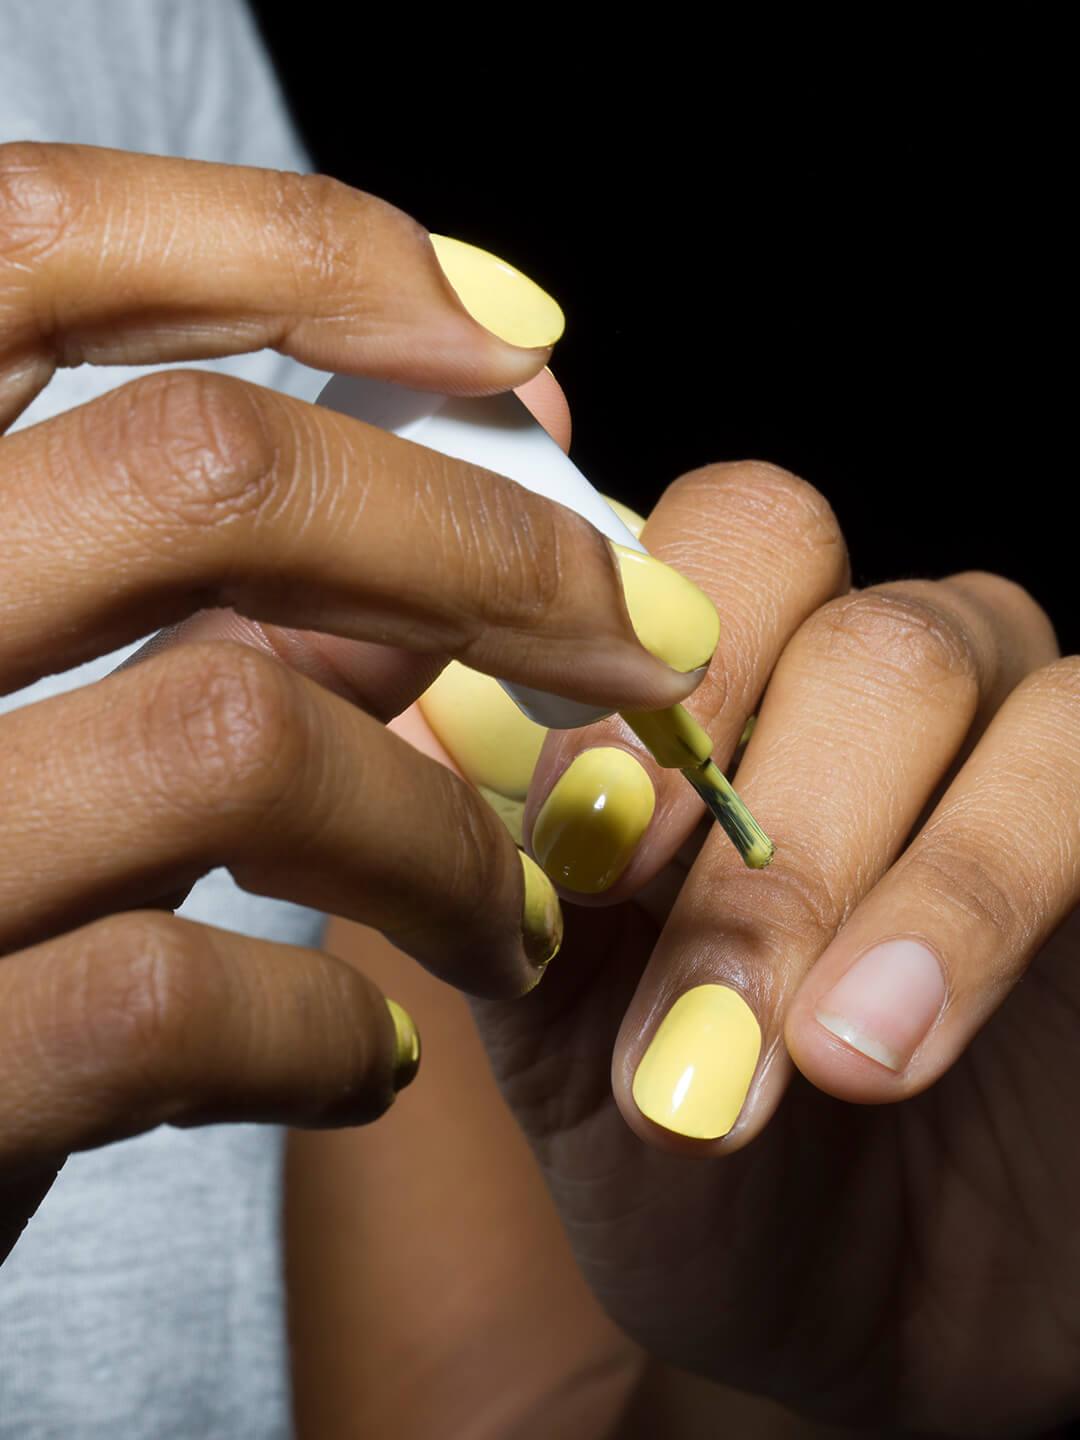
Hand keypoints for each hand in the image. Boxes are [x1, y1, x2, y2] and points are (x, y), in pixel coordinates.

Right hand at [0, 142, 722, 1263]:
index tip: (517, 337)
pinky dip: (324, 1037)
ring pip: (242, 734)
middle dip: (488, 549)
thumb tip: (457, 521)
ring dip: (445, 836)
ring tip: (514, 917)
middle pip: (204, 472)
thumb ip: (201, 598)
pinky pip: (175, 1001)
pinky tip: (367, 1066)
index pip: (42, 246)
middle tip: (648, 639)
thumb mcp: (18, 700)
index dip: (300, 249)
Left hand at [437, 462, 1078, 1434]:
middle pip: (777, 548)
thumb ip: (494, 868)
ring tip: (785, 1060)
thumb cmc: (692, 1164)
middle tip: (660, 957)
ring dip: (825, 859)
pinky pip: (1079, 751)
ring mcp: (993, 714)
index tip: (570, 848)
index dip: (597, 665)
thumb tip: (404, 714)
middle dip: (700, 762)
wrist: (864, 1316)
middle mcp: (838, 660)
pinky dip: (970, 894)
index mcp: (692, 688)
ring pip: (925, 648)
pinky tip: (881, 1045)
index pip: (636, 544)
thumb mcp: (557, 1030)